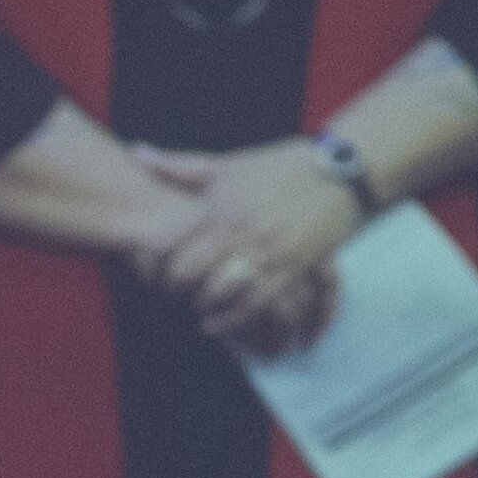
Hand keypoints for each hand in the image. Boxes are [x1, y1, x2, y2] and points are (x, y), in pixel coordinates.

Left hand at [136, 138, 363, 351]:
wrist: (341, 173)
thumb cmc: (279, 167)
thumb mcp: (228, 164)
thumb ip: (179, 166)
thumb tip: (135, 152)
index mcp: (218, 202)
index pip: (165, 241)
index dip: (148, 262)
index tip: (147, 268)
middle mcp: (238, 228)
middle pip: (185, 272)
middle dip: (171, 287)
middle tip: (169, 291)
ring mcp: (264, 252)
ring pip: (216, 292)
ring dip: (199, 304)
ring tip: (194, 304)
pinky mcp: (288, 271)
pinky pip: (250, 306)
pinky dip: (227, 321)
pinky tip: (213, 324)